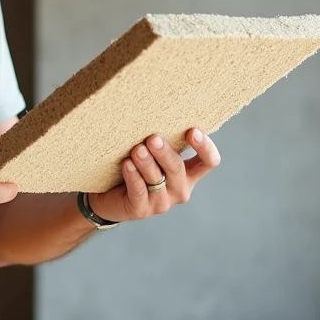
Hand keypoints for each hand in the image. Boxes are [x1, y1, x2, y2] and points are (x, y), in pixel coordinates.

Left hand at [88, 129, 220, 223]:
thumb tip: (158, 109)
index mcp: (188, 174)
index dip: (205, 147)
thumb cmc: (137, 168)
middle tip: (153, 138)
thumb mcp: (154, 155)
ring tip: (137, 149)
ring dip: (146, 162)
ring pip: (156, 179)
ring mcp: (161, 202)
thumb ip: (161, 141)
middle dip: (165, 153)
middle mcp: (179, 189)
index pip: (209, 162)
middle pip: (177, 169)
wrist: (111, 197)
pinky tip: (127, 164)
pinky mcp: (141, 210)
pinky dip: (133, 176)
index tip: (192, 130)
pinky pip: (138, 191)